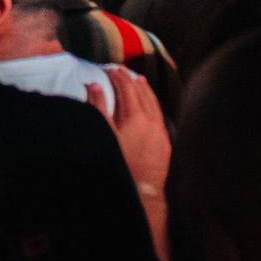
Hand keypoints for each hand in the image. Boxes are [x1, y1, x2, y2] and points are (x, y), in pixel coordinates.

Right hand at [85, 67, 169, 194]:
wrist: (141, 190)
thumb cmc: (118, 162)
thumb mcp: (102, 134)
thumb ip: (97, 107)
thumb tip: (95, 85)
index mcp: (134, 116)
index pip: (126, 88)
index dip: (117, 76)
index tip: (109, 69)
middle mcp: (151, 121)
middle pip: (141, 92)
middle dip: (130, 79)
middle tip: (121, 70)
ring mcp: (160, 132)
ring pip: (154, 103)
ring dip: (145, 90)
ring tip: (138, 80)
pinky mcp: (165, 142)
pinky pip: (160, 115)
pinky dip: (153, 104)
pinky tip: (150, 104)